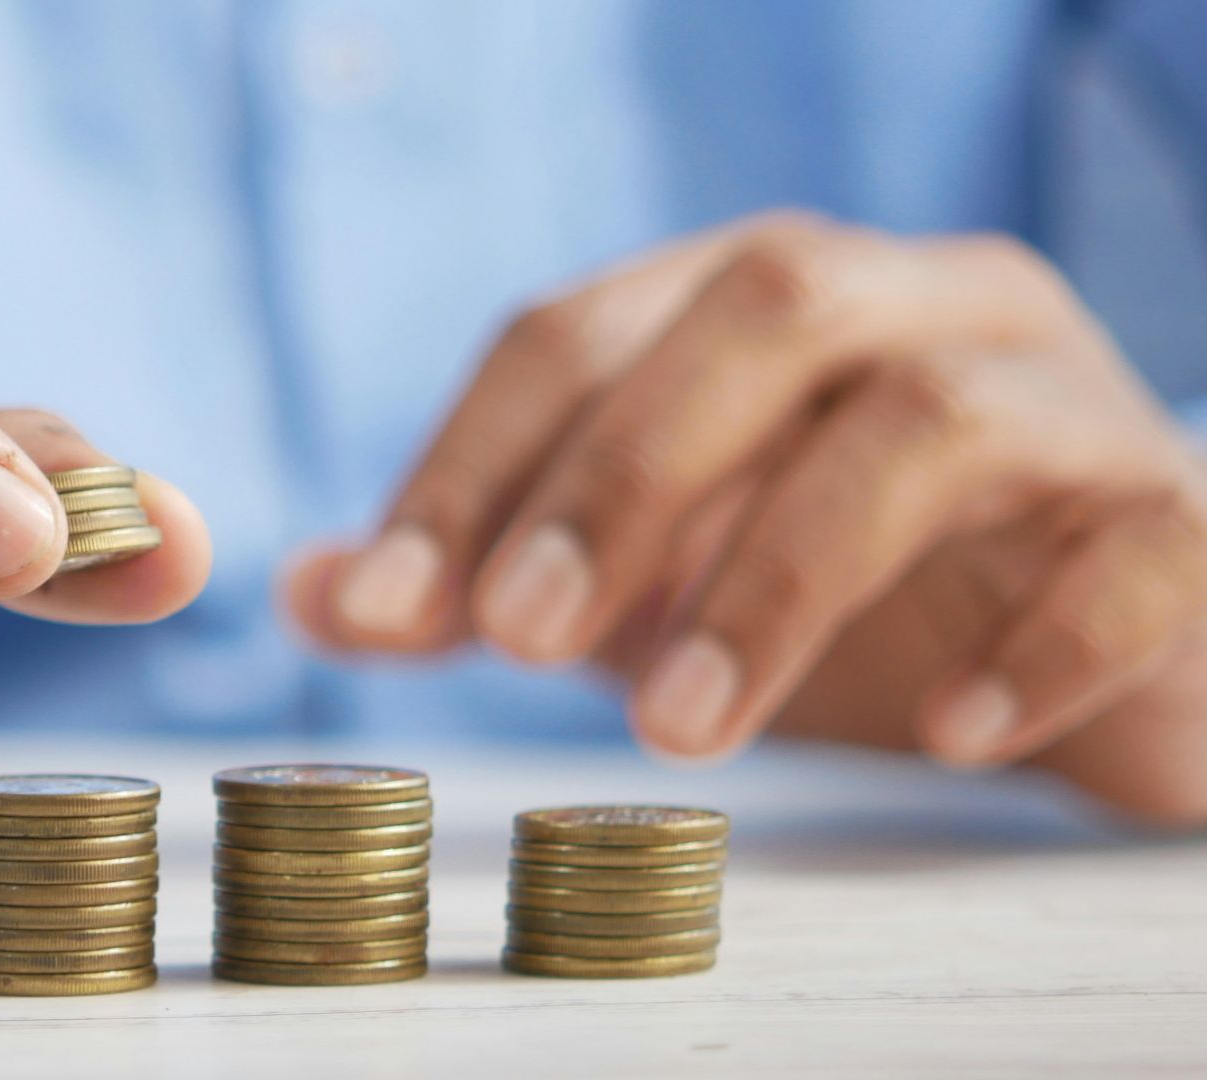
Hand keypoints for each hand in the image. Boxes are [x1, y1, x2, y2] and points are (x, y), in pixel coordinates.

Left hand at [287, 212, 1206, 825]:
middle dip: (620, 475)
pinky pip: (1130, 546)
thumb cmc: (858, 598)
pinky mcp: (1177, 517)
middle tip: (518, 640)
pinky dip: (1032, 641)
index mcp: (760, 305)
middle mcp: (912, 308)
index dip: (469, 461)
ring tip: (682, 732)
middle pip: (760, 311)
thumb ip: (493, 577)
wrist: (1108, 644)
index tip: (385, 607)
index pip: (579, 329)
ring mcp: (1062, 399)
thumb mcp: (651, 584)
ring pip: (927, 420)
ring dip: (779, 575)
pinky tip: (945, 734)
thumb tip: (311, 594)